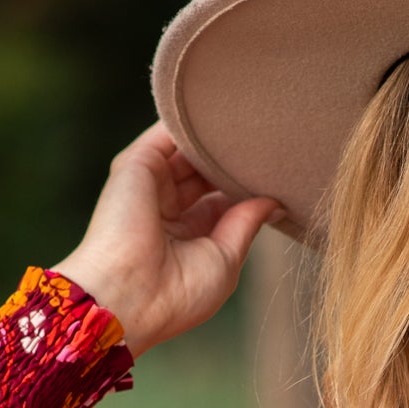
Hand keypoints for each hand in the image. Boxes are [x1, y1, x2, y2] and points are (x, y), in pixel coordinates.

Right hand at [54, 123, 280, 356]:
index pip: (222, 201)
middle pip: (206, 172)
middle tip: (272, 145)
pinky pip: (167, 132)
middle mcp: (167, 209)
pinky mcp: (135, 164)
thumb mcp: (226, 259)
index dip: (248, 188)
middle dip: (234, 161)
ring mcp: (149, 184)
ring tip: (254, 125)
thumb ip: (246, 224)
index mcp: (187, 238)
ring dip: (217, 138)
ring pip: (189, 150)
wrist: (129, 293)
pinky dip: (191, 120)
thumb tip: (274, 202)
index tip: (279, 175)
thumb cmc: (179, 292)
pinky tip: (222, 114)